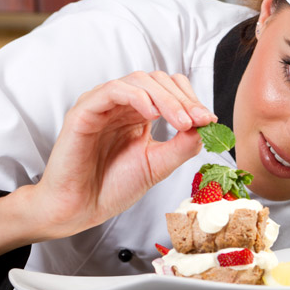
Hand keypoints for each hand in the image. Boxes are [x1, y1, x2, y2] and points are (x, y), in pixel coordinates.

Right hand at [29, 71, 216, 239]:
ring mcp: (103, 105)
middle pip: (158, 80)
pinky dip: (137, 97)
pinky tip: (152, 114)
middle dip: (183, 99)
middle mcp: (121, 105)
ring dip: (166, 98)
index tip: (209, 120)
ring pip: (139, 81)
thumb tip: (207, 125)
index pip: (169, 89)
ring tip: (181, 122)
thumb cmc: (113, 187)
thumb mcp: (158, 164)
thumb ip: (182, 145)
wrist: (80, 209)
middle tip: (199, 120)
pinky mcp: (84, 111)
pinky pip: (112, 90)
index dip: (191, 99)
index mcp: (138, 114)